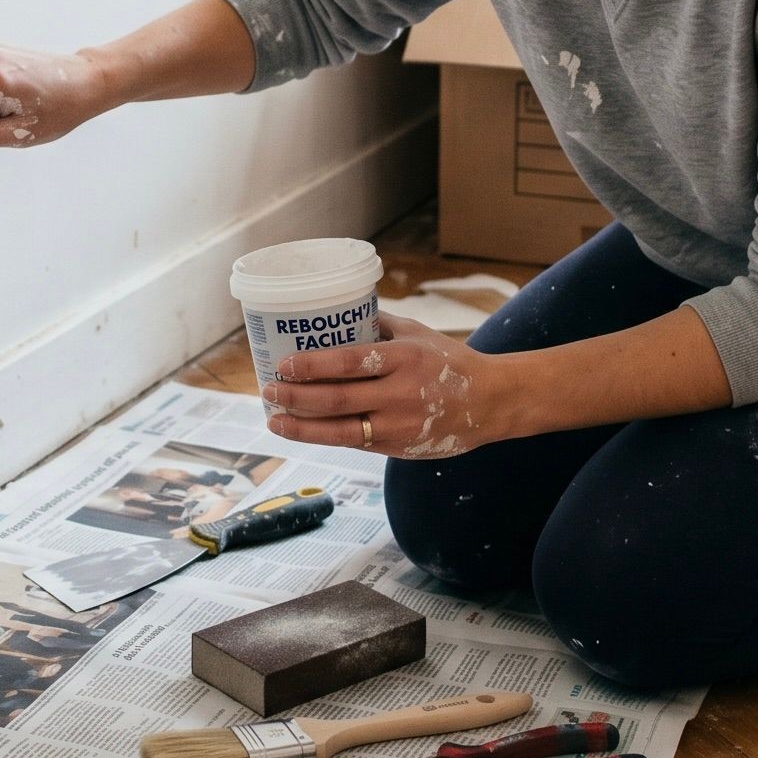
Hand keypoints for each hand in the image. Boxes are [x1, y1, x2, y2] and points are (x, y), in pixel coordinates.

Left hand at [260, 316, 518, 459]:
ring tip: (274, 419)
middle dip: (296, 397)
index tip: (283, 364)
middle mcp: (400, 393)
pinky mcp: (397, 447)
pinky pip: (354, 442)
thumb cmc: (448, 361)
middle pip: (338, 400)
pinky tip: (300, 431)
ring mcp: (398, 425)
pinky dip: (323, 437)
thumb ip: (378, 325)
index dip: (312, 366)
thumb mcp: (418, 333)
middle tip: (268, 390)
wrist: (489, 403)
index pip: (350, 363)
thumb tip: (333, 310)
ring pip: (340, 431)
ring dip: (301, 427)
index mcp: (404, 358)